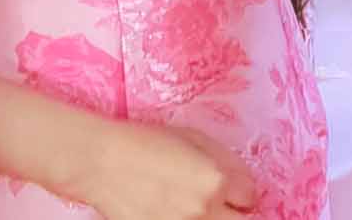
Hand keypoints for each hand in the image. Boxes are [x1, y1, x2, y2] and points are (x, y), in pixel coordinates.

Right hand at [74, 121, 257, 219]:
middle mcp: (203, 210)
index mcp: (215, 181)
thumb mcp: (195, 139)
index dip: (242, 190)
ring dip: (210, 218)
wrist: (101, 162)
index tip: (233, 189)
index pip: (250, 197)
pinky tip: (173, 210)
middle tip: (219, 201)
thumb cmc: (146, 142)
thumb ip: (226, 162)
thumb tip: (243, 180)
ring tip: (192, 204)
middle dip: (232, 210)